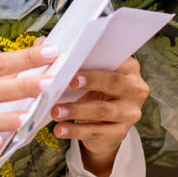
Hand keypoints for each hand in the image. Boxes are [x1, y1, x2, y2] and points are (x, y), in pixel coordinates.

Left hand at [51, 56, 148, 176]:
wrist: (101, 126)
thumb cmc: (92, 92)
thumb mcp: (84, 75)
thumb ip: (69, 59)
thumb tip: (42, 43)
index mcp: (129, 68)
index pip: (115, 61)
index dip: (95, 64)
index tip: (74, 67)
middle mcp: (136, 89)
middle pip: (114, 83)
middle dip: (91, 82)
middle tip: (68, 83)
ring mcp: (131, 112)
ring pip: (104, 110)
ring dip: (77, 110)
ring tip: (56, 111)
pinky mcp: (121, 132)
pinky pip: (97, 132)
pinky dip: (76, 131)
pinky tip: (60, 129)